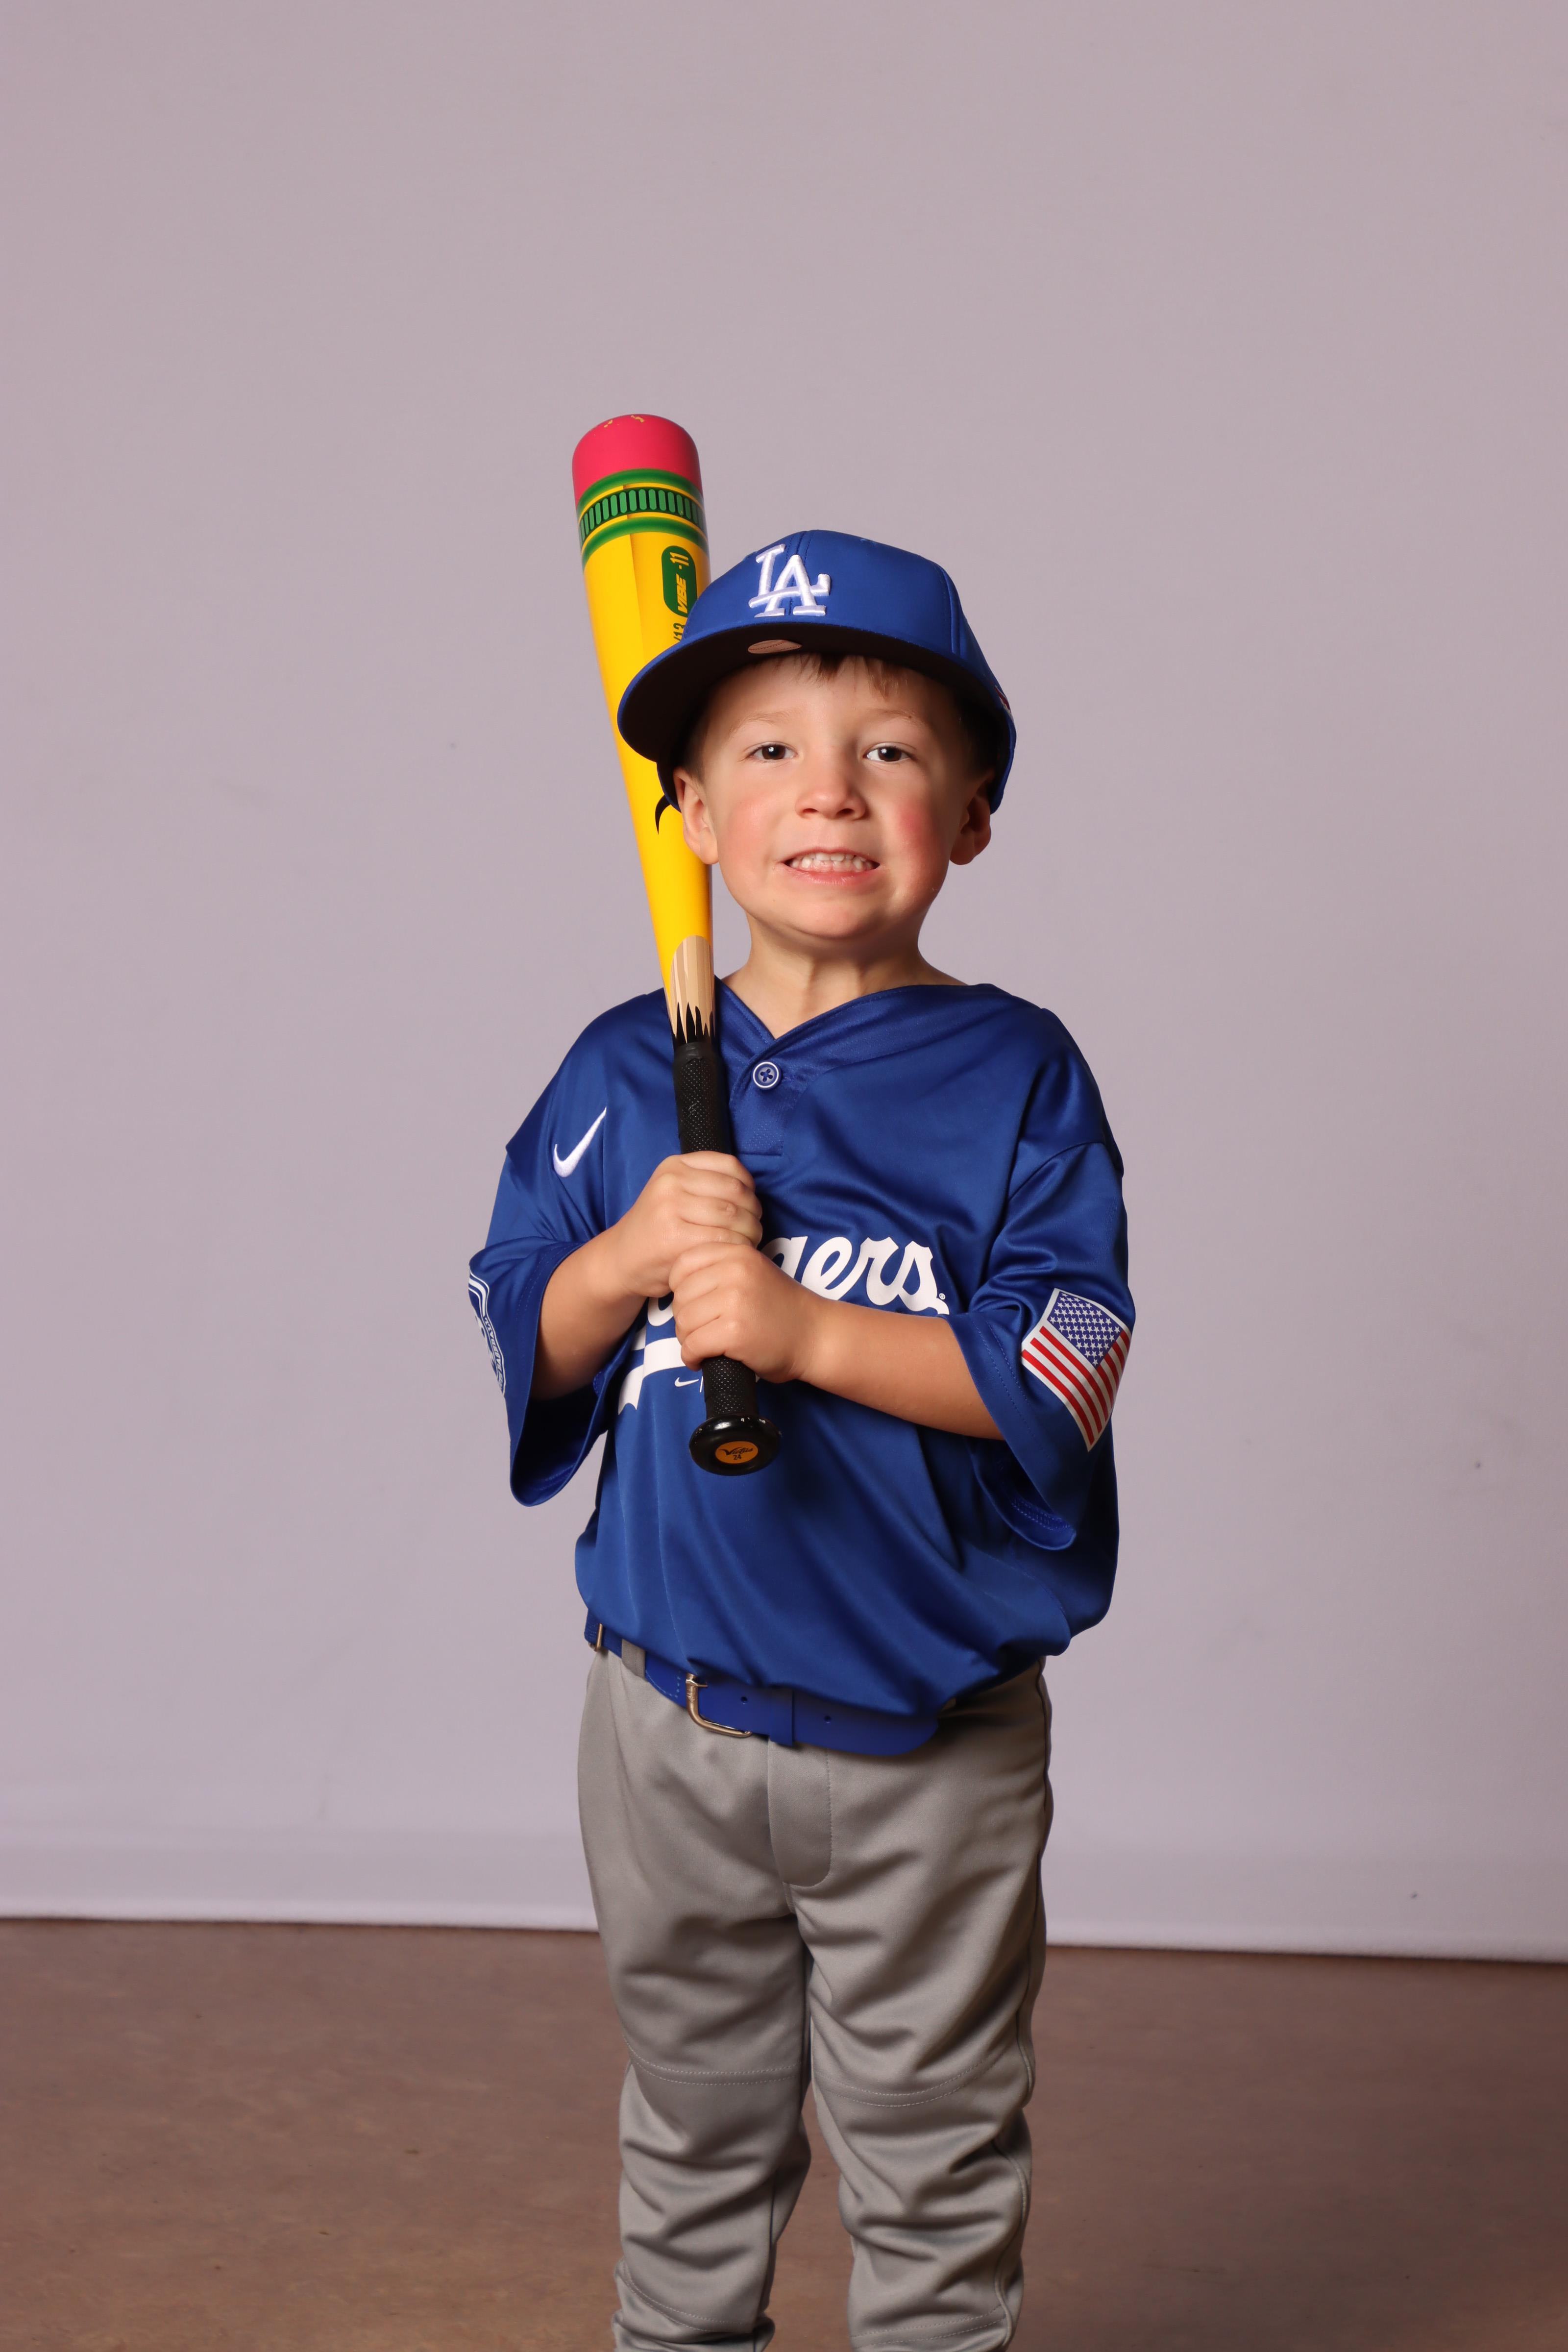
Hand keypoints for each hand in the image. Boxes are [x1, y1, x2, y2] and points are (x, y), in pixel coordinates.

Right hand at [601, 1152, 761, 1302]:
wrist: (622, 1258)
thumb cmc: (658, 1227)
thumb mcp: (674, 1192)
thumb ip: (706, 1183)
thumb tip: (751, 1190)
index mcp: (674, 1165)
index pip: (730, 1165)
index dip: (749, 1186)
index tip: (749, 1203)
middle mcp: (671, 1182)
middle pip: (735, 1191)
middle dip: (753, 1212)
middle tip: (753, 1228)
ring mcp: (671, 1208)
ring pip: (733, 1215)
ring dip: (750, 1232)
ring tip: (747, 1241)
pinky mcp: (675, 1238)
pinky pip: (724, 1239)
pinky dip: (737, 1248)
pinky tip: (732, 1254)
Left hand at [670, 1239, 825, 1385]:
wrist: (815, 1336)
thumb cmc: (780, 1309)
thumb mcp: (753, 1273)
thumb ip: (720, 1270)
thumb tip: (677, 1289)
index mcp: (737, 1253)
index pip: (683, 1265)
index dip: (680, 1289)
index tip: (695, 1305)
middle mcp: (735, 1271)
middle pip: (680, 1297)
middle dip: (685, 1320)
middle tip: (701, 1332)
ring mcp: (735, 1301)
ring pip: (683, 1322)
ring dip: (688, 1340)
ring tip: (706, 1346)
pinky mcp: (734, 1331)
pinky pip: (693, 1345)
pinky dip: (692, 1358)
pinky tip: (703, 1360)